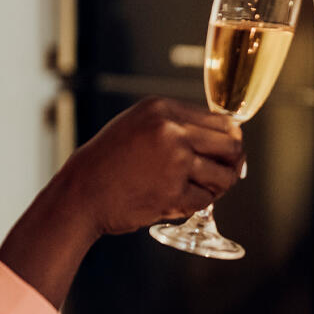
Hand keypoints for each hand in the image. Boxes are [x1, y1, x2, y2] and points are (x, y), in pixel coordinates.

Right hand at [58, 97, 244, 235]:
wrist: (80, 194)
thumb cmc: (108, 162)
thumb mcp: (138, 125)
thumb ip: (176, 125)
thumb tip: (224, 136)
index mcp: (163, 109)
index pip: (222, 121)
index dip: (232, 140)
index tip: (230, 153)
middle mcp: (171, 130)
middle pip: (231, 145)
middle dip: (233, 163)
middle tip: (226, 174)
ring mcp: (174, 161)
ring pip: (224, 175)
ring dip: (219, 186)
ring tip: (203, 190)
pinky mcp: (172, 192)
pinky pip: (205, 199)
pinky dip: (198, 204)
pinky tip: (181, 201)